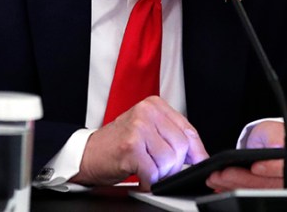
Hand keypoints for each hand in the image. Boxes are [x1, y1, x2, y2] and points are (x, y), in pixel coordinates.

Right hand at [69, 96, 208, 189]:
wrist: (87, 153)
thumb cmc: (118, 143)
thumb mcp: (147, 130)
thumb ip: (171, 136)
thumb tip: (198, 155)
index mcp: (155, 105)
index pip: (188, 130)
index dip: (196, 151)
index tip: (199, 162)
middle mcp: (147, 112)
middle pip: (181, 146)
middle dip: (174, 165)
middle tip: (160, 169)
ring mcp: (138, 128)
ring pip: (169, 161)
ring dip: (160, 174)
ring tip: (147, 169)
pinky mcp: (130, 147)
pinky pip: (153, 172)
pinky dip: (149, 181)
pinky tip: (140, 176)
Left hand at [205, 120, 286, 190]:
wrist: (274, 143)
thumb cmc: (274, 136)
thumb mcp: (273, 129)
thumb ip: (274, 137)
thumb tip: (276, 147)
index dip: (270, 169)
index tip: (254, 166)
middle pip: (269, 183)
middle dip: (243, 179)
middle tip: (223, 173)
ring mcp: (284, 187)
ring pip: (259, 192)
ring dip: (235, 186)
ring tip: (217, 178)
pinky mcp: (271, 193)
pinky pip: (253, 195)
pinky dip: (235, 189)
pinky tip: (222, 185)